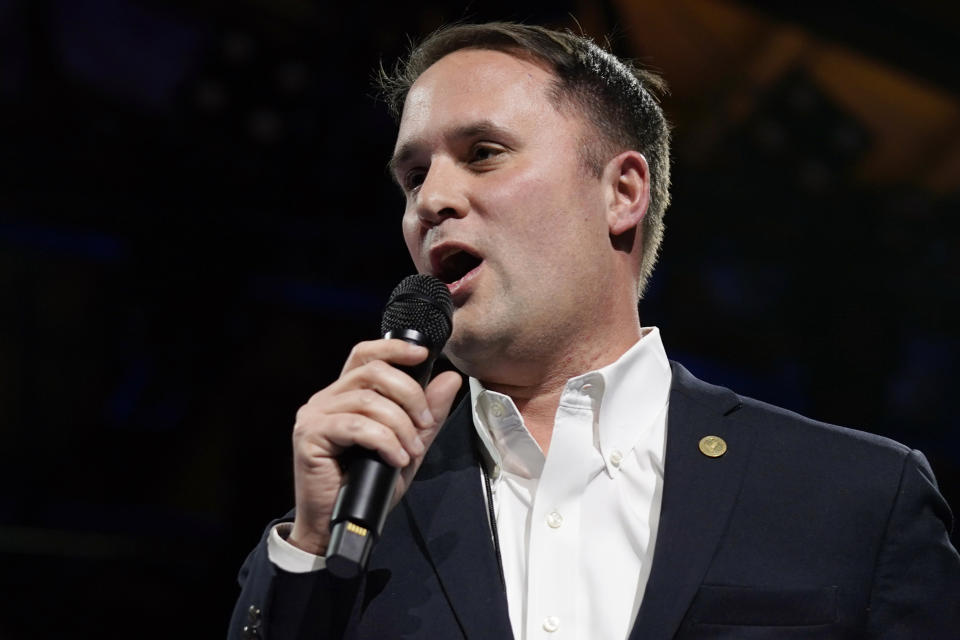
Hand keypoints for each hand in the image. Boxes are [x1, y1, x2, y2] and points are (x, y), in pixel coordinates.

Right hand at [288, 339, 461, 554]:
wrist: (340, 527)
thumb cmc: (369, 486)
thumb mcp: (409, 446)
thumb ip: (428, 414)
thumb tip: (450, 378)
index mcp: (346, 394)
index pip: (366, 354)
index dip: (394, 347)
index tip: (424, 354)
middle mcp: (326, 399)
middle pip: (373, 371)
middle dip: (409, 394)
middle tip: (424, 424)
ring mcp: (315, 416)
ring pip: (368, 400)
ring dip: (399, 426)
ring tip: (410, 451)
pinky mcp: (309, 436)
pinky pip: (355, 426)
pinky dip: (384, 441)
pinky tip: (396, 459)